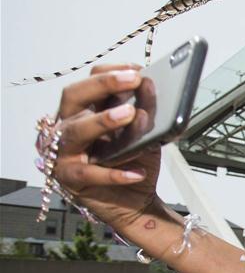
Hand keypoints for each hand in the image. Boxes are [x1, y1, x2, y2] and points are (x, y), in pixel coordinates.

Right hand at [51, 64, 162, 229]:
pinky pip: (91, 174)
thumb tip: (151, 90)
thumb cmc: (134, 162)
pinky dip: (116, 173)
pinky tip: (138, 172)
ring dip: (103, 120)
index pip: (88, 82)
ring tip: (130, 115)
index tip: (136, 70)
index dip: (110, 73)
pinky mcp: (71, 180)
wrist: (136, 202)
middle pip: (74, 97)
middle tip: (133, 80)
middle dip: (103, 85)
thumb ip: (144, 115)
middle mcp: (67, 127)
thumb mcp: (144, 135)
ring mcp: (64, 153)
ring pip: (76, 131)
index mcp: (83, 112)